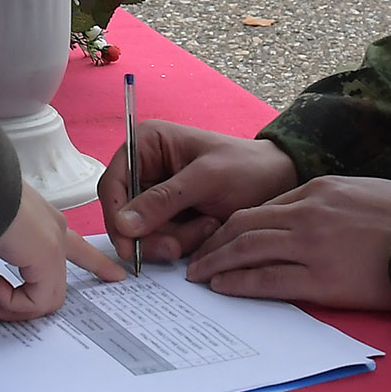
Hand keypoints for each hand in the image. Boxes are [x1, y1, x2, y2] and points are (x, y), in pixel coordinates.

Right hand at [0, 182, 125, 320]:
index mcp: (34, 222)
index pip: (74, 244)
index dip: (95, 262)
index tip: (117, 275)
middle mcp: (50, 229)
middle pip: (68, 272)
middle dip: (37, 298)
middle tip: (3, 298)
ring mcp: (52, 241)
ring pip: (47, 299)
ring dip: (10, 306)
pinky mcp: (47, 253)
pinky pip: (37, 302)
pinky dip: (9, 303)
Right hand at [100, 121, 298, 263]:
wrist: (277, 183)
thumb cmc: (246, 168)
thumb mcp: (206, 179)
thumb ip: (164, 199)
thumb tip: (124, 223)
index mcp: (146, 144)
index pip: (113, 184)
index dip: (116, 217)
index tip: (129, 247)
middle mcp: (145, 168)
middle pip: (124, 215)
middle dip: (152, 234)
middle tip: (178, 246)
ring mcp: (157, 194)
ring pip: (143, 233)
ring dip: (174, 238)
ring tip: (208, 224)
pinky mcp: (170, 216)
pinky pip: (161, 239)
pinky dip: (183, 242)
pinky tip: (208, 228)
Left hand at [184, 176, 390, 308]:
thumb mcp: (361, 190)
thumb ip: (328, 200)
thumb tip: (302, 214)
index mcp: (318, 188)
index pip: (262, 207)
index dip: (233, 224)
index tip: (218, 237)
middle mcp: (308, 213)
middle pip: (244, 225)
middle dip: (214, 243)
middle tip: (195, 259)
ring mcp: (312, 246)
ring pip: (248, 250)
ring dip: (217, 263)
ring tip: (199, 276)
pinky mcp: (321, 279)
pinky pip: (268, 280)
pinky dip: (239, 283)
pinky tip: (223, 288)